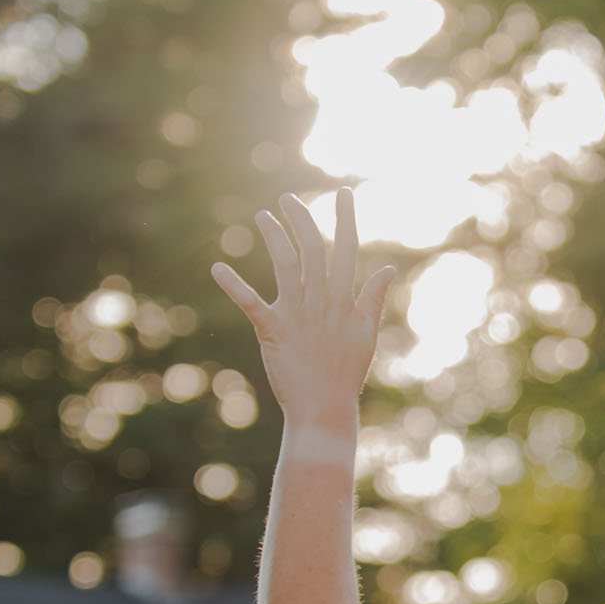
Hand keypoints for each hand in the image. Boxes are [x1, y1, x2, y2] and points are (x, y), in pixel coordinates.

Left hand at [212, 187, 396, 435]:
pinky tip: (217, 267)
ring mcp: (297, 315)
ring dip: (274, 237)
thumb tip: (387, 268)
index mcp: (344, 301)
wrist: (324, 409)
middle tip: (287, 199)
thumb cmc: (345, 374)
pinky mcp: (273, 331)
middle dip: (302, 219)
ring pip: (286, 265)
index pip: (347, 250)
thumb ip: (373, 300)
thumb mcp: (366, 335)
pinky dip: (233, 285)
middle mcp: (322, 302)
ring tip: (262, 217)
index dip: (346, 219)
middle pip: (313, 249)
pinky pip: (250, 303)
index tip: (344, 194)